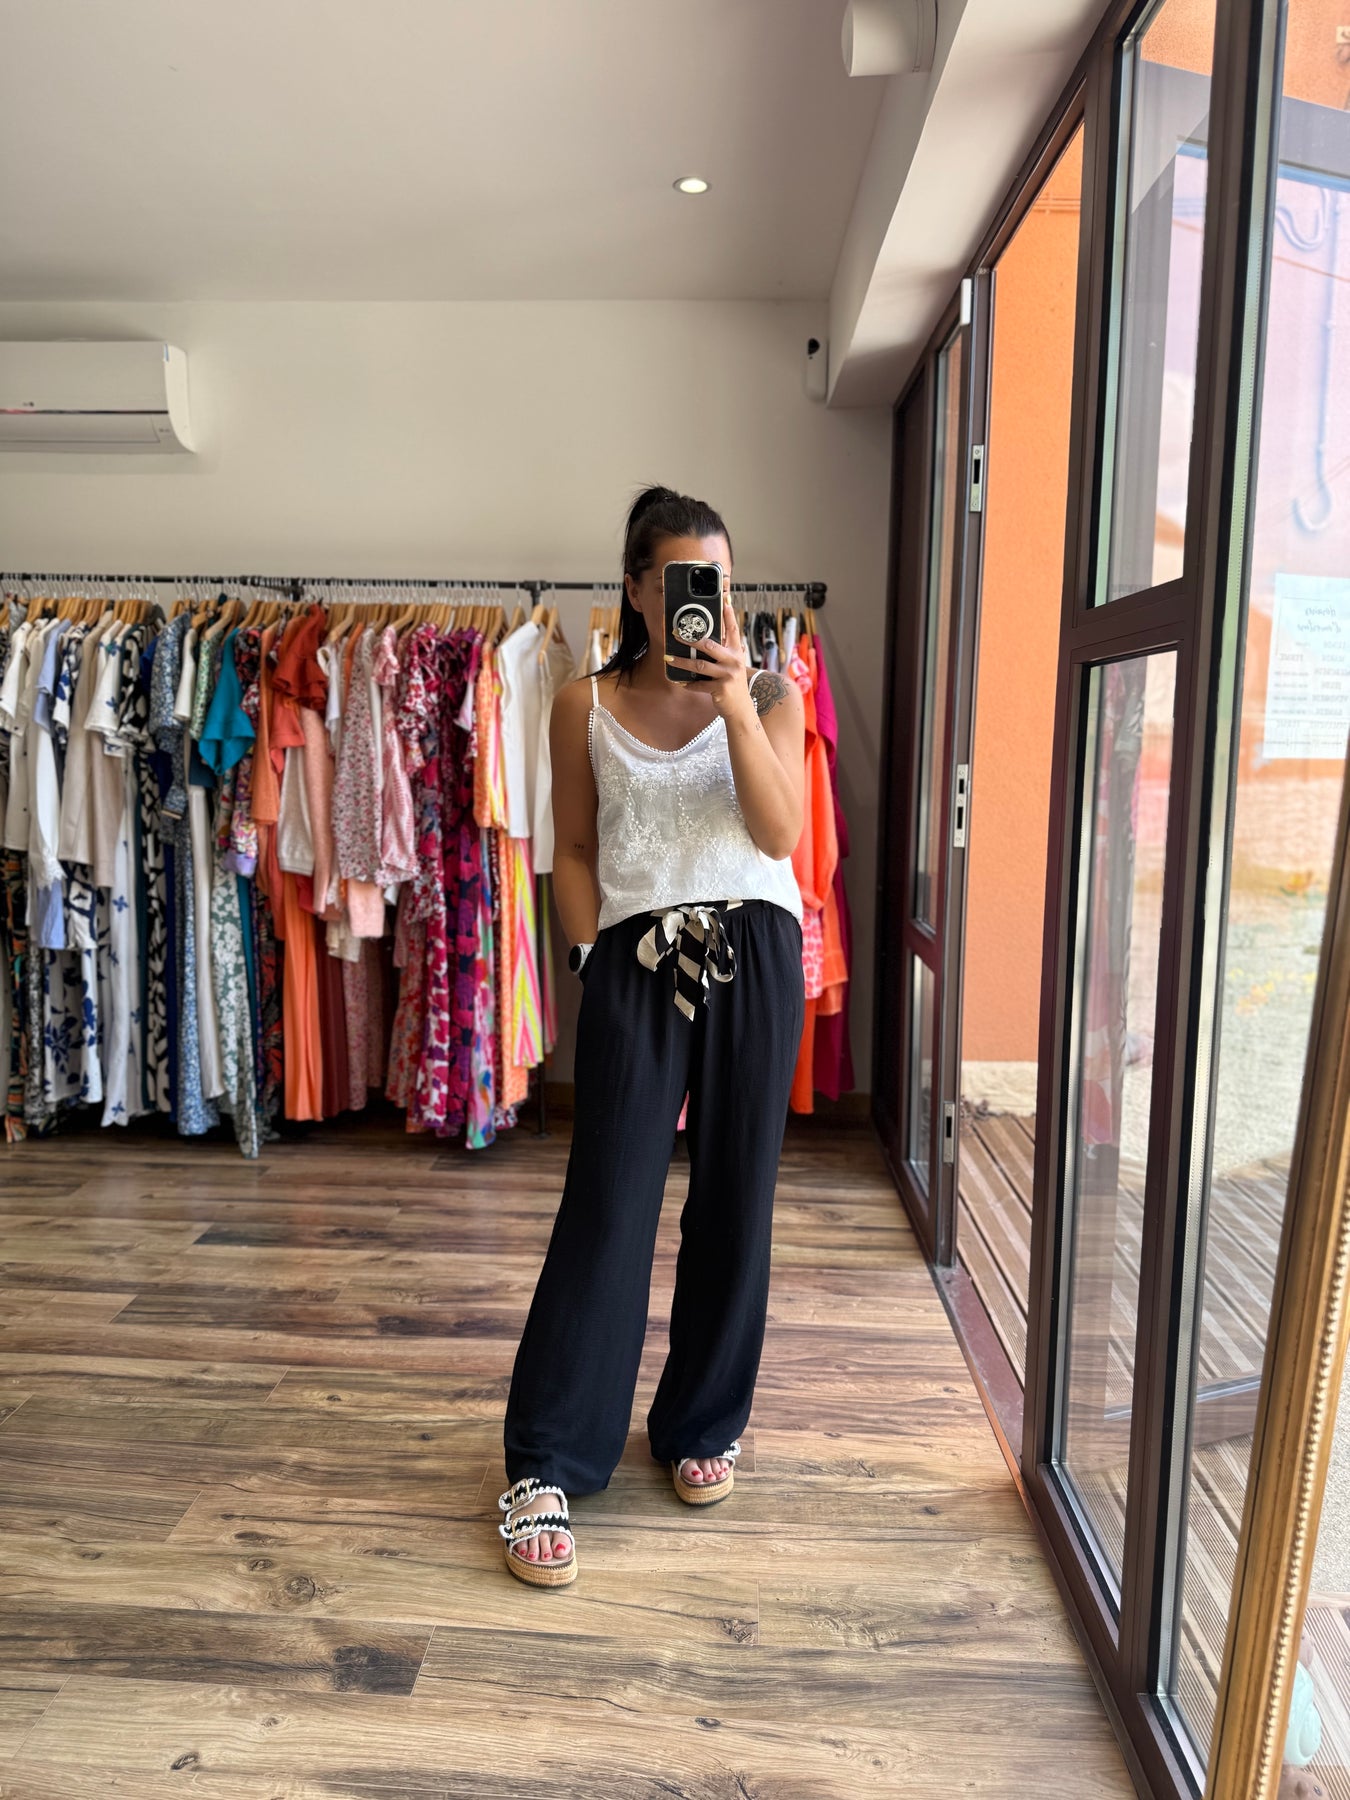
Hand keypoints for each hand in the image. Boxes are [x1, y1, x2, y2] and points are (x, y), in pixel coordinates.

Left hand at [664, 579, 752, 718]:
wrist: (741, 709)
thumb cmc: (733, 684)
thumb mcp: (732, 665)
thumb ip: (723, 652)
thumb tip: (704, 640)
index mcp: (736, 651)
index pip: (733, 629)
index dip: (728, 614)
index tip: (725, 599)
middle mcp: (734, 660)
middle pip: (710, 645)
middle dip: (691, 639)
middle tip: (675, 633)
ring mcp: (728, 675)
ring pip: (700, 665)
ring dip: (682, 662)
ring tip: (668, 658)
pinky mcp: (721, 688)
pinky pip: (699, 684)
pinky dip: (688, 684)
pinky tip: (679, 682)